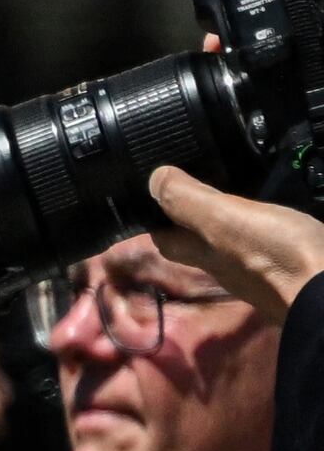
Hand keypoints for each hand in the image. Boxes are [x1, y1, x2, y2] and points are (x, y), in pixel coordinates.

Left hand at [151, 165, 323, 330]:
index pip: (169, 240)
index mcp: (208, 255)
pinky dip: (272, 227)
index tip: (155, 194)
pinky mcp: (297, 267)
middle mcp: (231, 267)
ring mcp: (265, 270)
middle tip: (198, 186)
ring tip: (240, 191)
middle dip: (196, 217)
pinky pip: (274, 244)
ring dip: (236, 221)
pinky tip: (281, 215)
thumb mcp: (225, 221)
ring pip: (239, 244)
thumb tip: (154, 180)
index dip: (158, 219)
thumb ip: (191, 203)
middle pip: (203, 243)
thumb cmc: (277, 255)